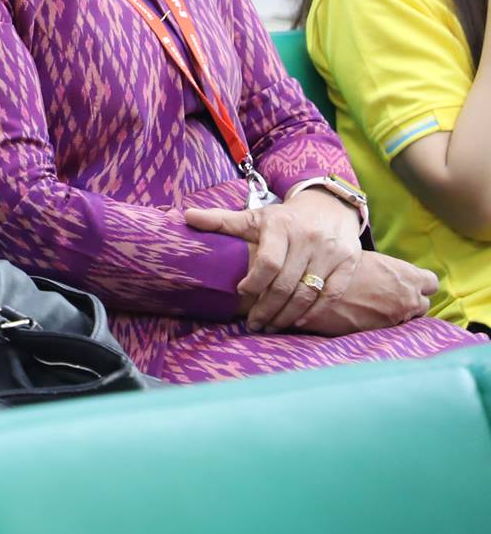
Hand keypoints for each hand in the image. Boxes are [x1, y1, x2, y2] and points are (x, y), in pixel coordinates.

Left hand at [186, 193, 361, 330]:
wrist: (329, 207)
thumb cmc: (284, 218)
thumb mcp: (254, 216)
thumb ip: (221, 221)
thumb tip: (186, 217)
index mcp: (281, 226)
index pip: (268, 262)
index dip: (254, 282)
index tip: (241, 293)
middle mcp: (308, 239)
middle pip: (286, 284)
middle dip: (267, 308)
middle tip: (254, 324)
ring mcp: (331, 252)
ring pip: (308, 293)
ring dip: (287, 315)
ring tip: (271, 327)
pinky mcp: (349, 263)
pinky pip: (332, 294)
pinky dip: (314, 312)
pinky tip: (298, 321)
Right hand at [292, 250, 435, 335]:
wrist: (314, 291)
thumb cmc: (337, 268)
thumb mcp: (366, 259)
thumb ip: (386, 269)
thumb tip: (386, 273)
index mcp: (407, 276)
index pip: (431, 282)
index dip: (419, 282)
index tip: (406, 282)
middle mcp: (408, 299)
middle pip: (422, 304)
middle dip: (409, 301)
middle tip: (387, 296)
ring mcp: (397, 319)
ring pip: (408, 320)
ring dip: (396, 314)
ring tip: (373, 308)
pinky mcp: (382, 334)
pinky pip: (390, 330)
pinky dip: (380, 325)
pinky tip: (363, 317)